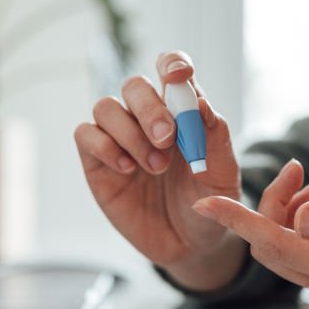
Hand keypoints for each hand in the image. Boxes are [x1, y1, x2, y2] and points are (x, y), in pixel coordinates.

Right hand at [74, 52, 308, 290]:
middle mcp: (147, 118)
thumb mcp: (223, 174)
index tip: (178, 76)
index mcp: (181, 111)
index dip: (171, 64)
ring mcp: (120, 139)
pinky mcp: (98, 162)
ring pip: (107, 107)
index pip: (170, 70)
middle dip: (150, 108)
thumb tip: (200, 102)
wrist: (190, 244)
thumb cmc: (208, 201)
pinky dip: (105, 146)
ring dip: (131, 133)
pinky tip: (128, 169)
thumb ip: (215, 138)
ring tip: (155, 166)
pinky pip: (86, 135)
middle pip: (134, 86)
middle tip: (167, 139)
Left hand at [192, 167, 308, 293]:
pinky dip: (298, 217)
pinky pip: (299, 244)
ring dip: (285, 210)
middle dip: (267, 208)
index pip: (278, 246)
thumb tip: (301, 219)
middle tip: (293, 171)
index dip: (240, 222)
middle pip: (273, 249)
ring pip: (283, 245)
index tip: (206, 202)